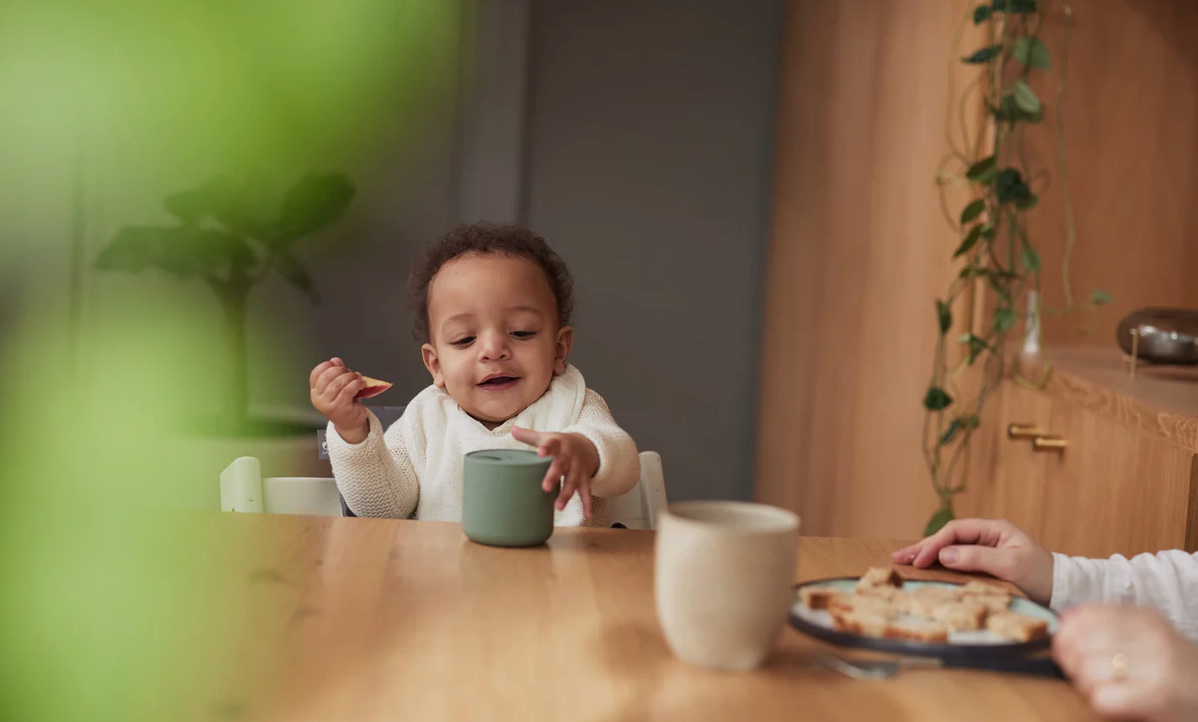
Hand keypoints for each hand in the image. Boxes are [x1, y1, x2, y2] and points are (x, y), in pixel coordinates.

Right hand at [309, 358, 368, 442]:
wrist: (351, 423)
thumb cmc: (345, 403)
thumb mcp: (339, 386)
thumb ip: (337, 373)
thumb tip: (335, 360)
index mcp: (315, 391)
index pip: (316, 373)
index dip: (327, 365)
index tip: (338, 365)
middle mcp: (318, 398)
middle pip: (327, 376)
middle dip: (341, 370)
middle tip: (351, 373)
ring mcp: (328, 404)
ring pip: (338, 383)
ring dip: (351, 377)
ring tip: (357, 378)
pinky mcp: (339, 408)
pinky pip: (348, 390)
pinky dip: (356, 384)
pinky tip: (361, 384)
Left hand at [510, 427, 598, 518]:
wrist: (587, 445)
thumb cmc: (560, 444)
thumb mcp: (547, 437)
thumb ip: (529, 436)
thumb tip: (512, 429)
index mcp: (558, 445)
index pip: (551, 445)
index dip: (546, 449)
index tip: (540, 452)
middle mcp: (569, 457)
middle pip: (561, 466)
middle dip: (554, 476)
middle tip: (545, 487)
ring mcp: (577, 469)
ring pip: (573, 482)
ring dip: (566, 494)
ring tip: (558, 507)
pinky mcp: (585, 479)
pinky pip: (587, 492)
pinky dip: (588, 504)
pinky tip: (587, 516)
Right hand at [891, 518, 1053, 604]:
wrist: (1065, 591)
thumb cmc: (1043, 576)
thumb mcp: (1011, 566)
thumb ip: (977, 558)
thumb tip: (945, 554)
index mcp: (995, 529)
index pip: (956, 531)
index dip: (935, 544)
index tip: (921, 560)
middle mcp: (988, 537)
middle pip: (948, 537)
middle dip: (923, 547)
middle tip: (899, 557)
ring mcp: (987, 550)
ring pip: (950, 548)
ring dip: (928, 555)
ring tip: (904, 561)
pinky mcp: (987, 565)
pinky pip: (958, 560)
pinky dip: (940, 564)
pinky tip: (926, 567)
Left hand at [1054, 605, 1197, 721]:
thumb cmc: (1174, 672)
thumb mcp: (1146, 638)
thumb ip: (1107, 625)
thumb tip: (1064, 619)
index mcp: (1145, 617)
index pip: (1084, 615)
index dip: (1066, 634)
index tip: (1066, 648)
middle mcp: (1151, 635)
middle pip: (1080, 641)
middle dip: (1071, 661)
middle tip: (1082, 674)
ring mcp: (1155, 664)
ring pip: (1087, 668)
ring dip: (1085, 684)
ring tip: (1102, 689)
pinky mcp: (1157, 695)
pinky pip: (1101, 696)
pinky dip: (1100, 701)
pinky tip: (1115, 702)